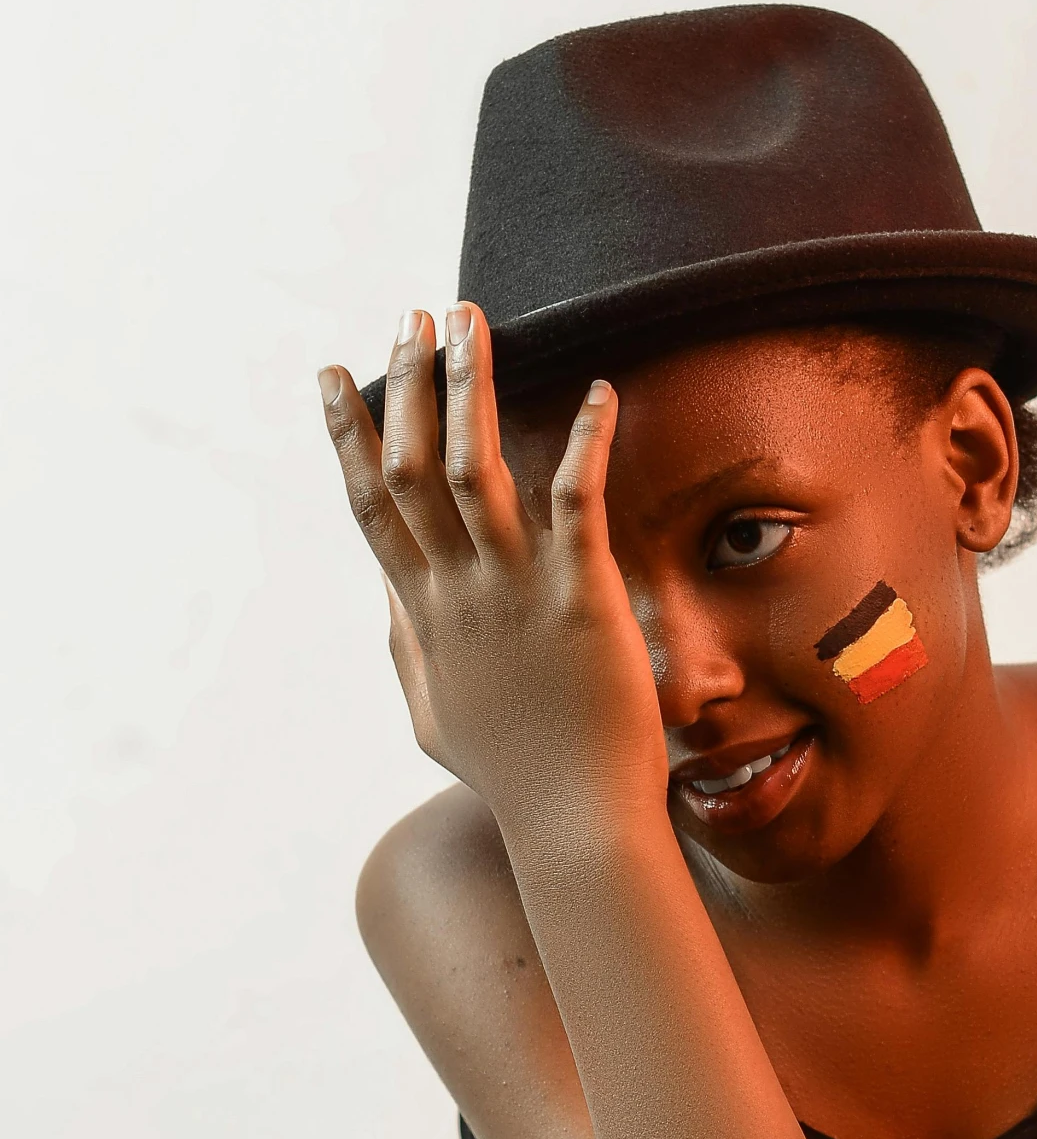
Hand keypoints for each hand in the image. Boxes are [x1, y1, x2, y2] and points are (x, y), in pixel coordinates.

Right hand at [317, 306, 667, 836]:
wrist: (574, 823)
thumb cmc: (513, 777)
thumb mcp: (434, 718)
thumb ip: (409, 652)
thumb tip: (392, 605)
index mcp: (425, 614)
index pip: (373, 505)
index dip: (350, 433)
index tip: (336, 374)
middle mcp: (459, 592)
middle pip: (412, 466)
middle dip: (406, 383)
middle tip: (409, 315)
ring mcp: (515, 592)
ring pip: (475, 465)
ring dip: (470, 383)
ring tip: (470, 318)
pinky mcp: (580, 597)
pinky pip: (576, 499)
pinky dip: (585, 439)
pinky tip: (599, 389)